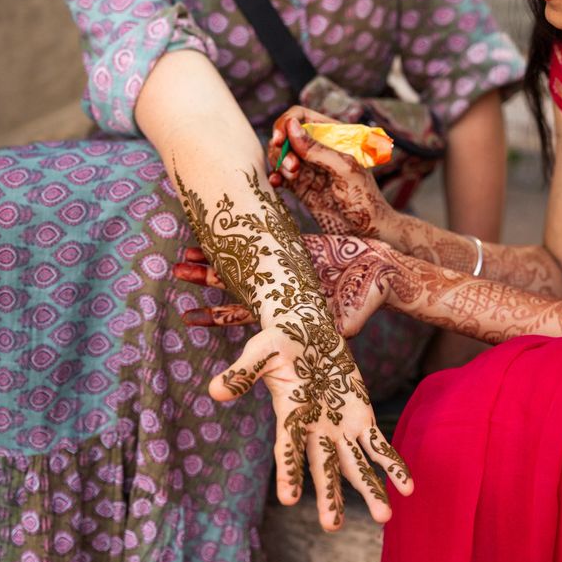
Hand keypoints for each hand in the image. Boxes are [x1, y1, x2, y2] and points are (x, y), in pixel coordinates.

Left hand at [175, 235, 394, 336]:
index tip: (187, 316)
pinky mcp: (298, 248)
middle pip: (235, 284)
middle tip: (175, 268)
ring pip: (244, 262)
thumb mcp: (353, 317)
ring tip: (189, 249)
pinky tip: (229, 225)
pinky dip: (247, 234)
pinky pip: (266, 240)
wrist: (386, 274)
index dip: (217, 315)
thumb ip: (341, 326)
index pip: (245, 314)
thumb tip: (336, 335)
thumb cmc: (371, 297)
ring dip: (218, 256)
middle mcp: (281, 290)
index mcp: (287, 308)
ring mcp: (287, 268)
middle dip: (206, 276)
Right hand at [207, 297, 411, 532]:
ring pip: (355, 465)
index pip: (288, 448)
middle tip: (332, 527)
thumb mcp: (260, 352)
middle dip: (329, 496)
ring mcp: (340, 427)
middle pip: (323, 468)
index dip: (288, 470)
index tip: (288, 499)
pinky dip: (392, 465)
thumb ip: (242, 373)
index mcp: (290, 415)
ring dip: (370, 490)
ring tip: (385, 518)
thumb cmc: (279, 341)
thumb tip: (215, 392)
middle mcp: (315, 430)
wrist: (307, 329)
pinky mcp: (361, 418)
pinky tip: (408, 488)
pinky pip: (378, 446)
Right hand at [268, 107, 391, 237]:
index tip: (280, 139)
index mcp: (333, 135)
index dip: (286, 123)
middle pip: (286, 134)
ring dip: (280, 163)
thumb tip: (291, 127)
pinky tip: (277, 183)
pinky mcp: (300, 186)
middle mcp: (318, 148)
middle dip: (282, 148)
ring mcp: (308, 167)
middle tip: (292, 168)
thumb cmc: (364, 198)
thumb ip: (317, 149)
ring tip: (292, 177)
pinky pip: (280, 175)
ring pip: (280, 154)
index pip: (302, 116)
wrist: (366, 232)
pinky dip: (275, 177)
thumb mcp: (344, 169)